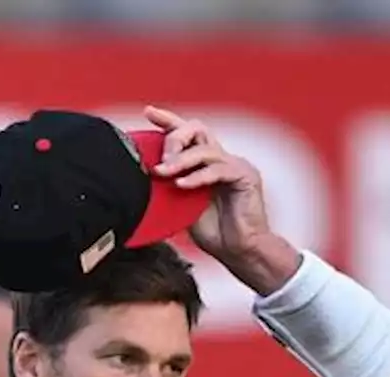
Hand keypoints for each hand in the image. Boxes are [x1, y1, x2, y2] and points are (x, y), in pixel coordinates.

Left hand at [142, 105, 300, 294]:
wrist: (239, 252)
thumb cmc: (213, 233)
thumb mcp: (182, 207)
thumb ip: (170, 189)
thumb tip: (144, 179)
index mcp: (206, 163)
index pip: (188, 133)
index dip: (168, 120)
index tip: (147, 112)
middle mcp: (221, 158)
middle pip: (197, 129)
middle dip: (174, 139)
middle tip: (160, 163)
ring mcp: (235, 164)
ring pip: (205, 149)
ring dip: (181, 160)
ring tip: (164, 173)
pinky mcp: (245, 176)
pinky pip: (218, 169)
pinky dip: (198, 177)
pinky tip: (182, 186)